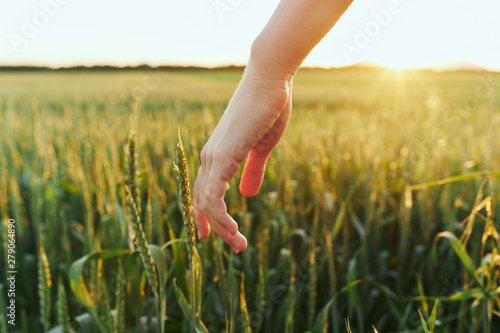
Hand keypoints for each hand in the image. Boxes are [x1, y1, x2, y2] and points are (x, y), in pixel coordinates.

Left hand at [193, 65, 292, 252]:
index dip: (207, 215)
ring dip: (221, 228)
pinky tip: (233, 229)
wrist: (270, 80)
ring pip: (206, 203)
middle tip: (236, 246)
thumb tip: (247, 194)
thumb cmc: (268, 109)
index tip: (214, 235)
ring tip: (239, 244)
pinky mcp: (223, 155)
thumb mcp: (262, 147)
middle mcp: (210, 158)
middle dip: (215, 228)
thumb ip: (253, 170)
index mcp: (218, 155)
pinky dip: (220, 216)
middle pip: (202, 201)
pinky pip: (213, 194)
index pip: (204, 192)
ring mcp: (214, 156)